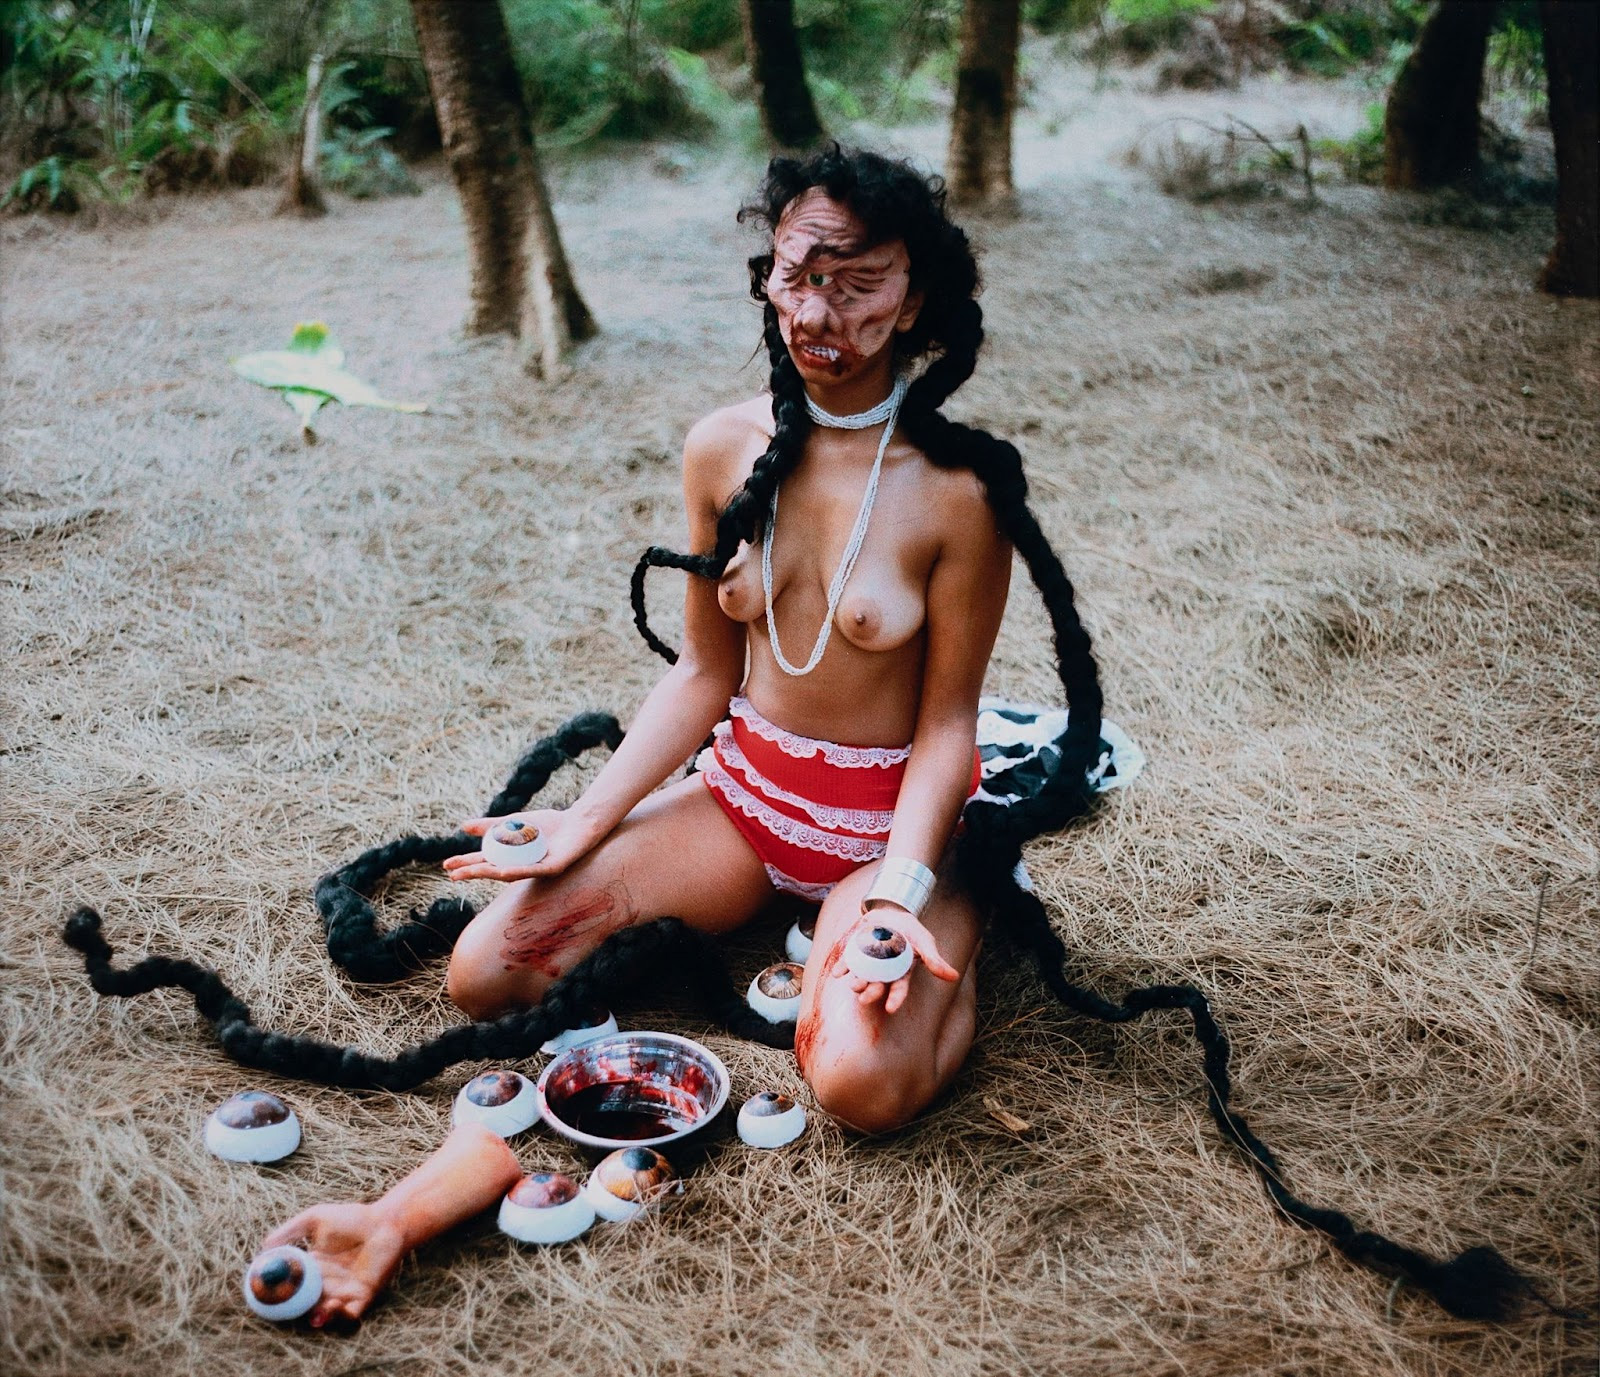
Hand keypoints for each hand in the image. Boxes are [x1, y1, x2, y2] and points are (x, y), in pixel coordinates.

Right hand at [258, 1201, 408, 1328]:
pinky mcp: (363, 1295)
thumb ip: (289, 1231)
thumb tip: (263, 1248)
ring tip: (315, 1312)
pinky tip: (333, 1304)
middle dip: (295, 1312)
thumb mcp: (315, 1219)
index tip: (263, 1298)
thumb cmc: (352, 1217)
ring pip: (325, 1313)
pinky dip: (339, 1315)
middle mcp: (325, 1284)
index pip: (291, 1288)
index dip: (278, 1296)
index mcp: (312, 1268)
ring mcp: (343, 1291)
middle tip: (287, 1311)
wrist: (386, 1221)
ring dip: (318, 1316)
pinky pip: (349, 1314)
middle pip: (304, 1304)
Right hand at [440, 808, 593, 882]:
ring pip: (510, 874)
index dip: (466, 864)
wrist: (579, 822)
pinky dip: (518, 870)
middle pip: (493, 871)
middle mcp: (522, 867)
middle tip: (453, 875)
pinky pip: (532, 870)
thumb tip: (463, 827)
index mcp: (512, 857)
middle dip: (472, 873)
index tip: (447, 866)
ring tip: (471, 872)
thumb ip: (492, 825)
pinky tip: (504, 871)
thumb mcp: (516, 821)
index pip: (484, 862)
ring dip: (490, 874)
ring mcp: (536, 869)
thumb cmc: (549, 823)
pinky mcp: (552, 868)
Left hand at [830, 906, 960, 1014]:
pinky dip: (842, 968)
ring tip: (854, 985)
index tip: (890, 1008)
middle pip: (877, 986)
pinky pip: (848, 963)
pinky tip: (837, 973)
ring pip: (861, 977)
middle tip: (865, 999)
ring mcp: (868, 964)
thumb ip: (934, 959)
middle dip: (871, 994)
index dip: (895, 999)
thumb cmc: (910, 930)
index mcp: (900, 973)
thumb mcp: (924, 942)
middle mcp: (883, 972)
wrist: (891, 912)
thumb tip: (954, 976)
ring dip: (857, 983)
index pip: (898, 990)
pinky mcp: (855, 953)